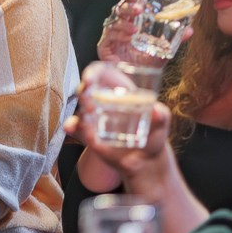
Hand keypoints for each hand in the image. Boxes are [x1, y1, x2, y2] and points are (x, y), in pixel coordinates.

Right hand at [64, 61, 172, 184]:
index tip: (90, 77)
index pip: (102, 73)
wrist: (145, 160)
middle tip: (88, 95)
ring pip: (79, 106)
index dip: (93, 72)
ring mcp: (94, 117)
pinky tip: (70, 127)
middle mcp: (103, 100)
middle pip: (87, 87)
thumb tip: (157, 111)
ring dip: (78, 106)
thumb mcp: (161, 122)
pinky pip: (76, 127)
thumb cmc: (154, 134)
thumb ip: (161, 115)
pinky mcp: (89, 133)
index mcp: (119, 91)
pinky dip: (71, 126)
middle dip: (84, 88)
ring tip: (86, 112)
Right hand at [98, 0, 192, 63]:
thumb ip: (175, 40)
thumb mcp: (163, 50)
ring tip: (135, 29)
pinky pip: (109, 35)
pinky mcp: (104, 45)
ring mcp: (111, 35)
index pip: (131, 4)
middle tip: (139, 8)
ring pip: (113, 20)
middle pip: (120, 8)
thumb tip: (189, 30)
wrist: (134, 82)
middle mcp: (120, 25)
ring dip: (124, 22)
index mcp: (132, 22)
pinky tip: (128, 38)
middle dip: (128, 5)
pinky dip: (119, 35)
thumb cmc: (145, 64)